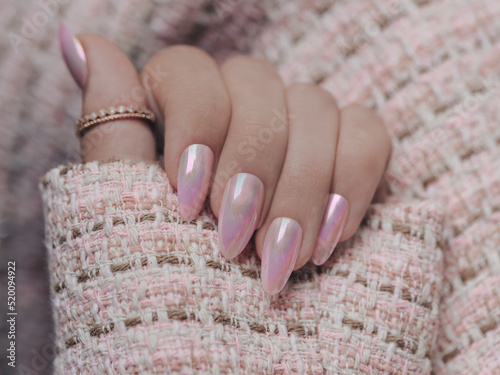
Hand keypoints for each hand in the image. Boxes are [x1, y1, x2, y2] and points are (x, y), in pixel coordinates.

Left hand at [60, 26, 390, 293]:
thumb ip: (113, 125)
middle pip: (259, 83)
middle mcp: (240, 116)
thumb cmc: (169, 285)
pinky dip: (351, 181)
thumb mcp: (129, 208)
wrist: (223, 354)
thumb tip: (79, 41)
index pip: (191, 68)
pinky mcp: (347, 161)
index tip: (189, 203)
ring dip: (299, 185)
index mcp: (182, 117)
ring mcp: (298, 136)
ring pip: (316, 103)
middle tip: (236, 242)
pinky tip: (328, 237)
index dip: (197, 124)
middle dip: (253, 166)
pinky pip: (368, 133)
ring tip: (285, 259)